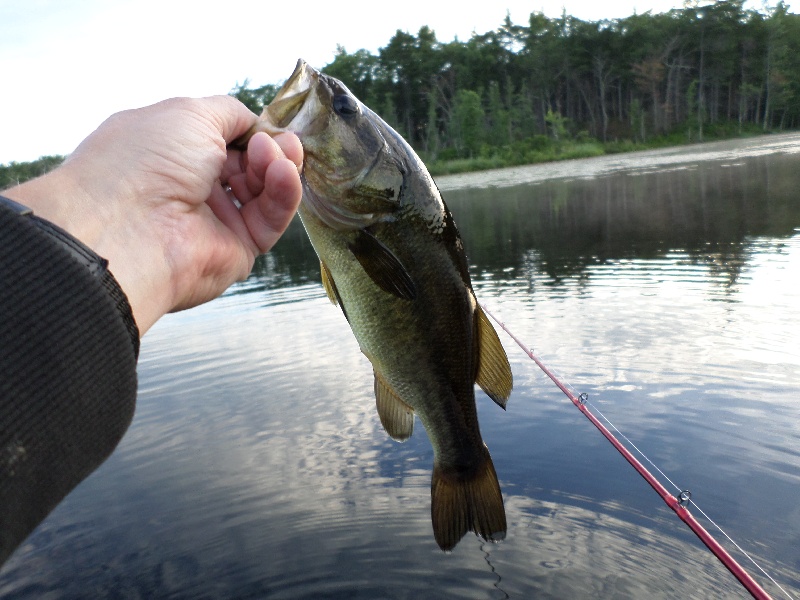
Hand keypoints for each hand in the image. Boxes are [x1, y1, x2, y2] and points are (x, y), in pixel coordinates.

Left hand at [4, 96, 302, 334]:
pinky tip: (283, 173)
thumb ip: (231, 114)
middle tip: (280, 142)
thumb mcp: (190, 113)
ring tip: (277, 156)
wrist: (128, 228)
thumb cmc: (145, 162)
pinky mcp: (239, 248)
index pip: (226, 139)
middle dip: (271, 148)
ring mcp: (217, 219)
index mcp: (172, 151)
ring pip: (265, 190)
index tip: (269, 125)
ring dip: (277, 166)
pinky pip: (271, 218)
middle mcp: (193, 185)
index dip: (252, 130)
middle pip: (251, 164)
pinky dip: (283, 193)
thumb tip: (256, 124)